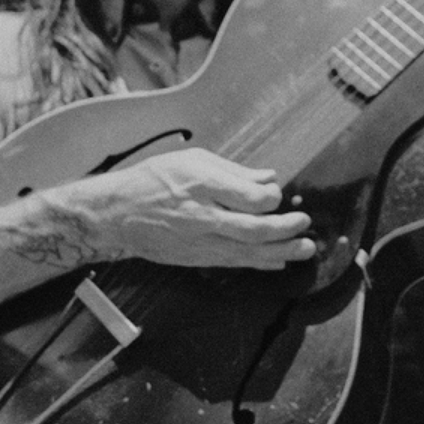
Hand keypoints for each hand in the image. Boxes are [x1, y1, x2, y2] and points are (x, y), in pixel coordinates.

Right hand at [56, 148, 315, 269]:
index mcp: (202, 184)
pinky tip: (278, 262)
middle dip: (285, 229)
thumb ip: (234, 171)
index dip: (271, 198)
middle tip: (305, 223)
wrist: (117, 213)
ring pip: (247, 252)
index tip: (278, 194)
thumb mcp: (192, 160)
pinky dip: (259, 263)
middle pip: (253, 229)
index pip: (249, 197)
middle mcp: (202, 216)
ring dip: (281, 252)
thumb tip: (268, 178)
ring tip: (305, 249)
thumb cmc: (154, 179)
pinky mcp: (196, 258)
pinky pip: (234, 263)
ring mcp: (199, 241)